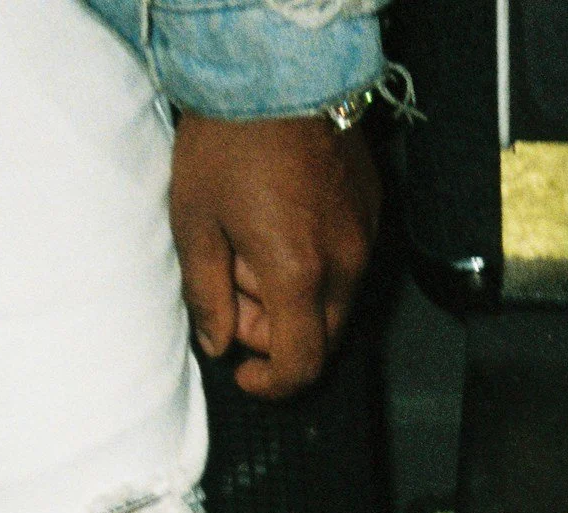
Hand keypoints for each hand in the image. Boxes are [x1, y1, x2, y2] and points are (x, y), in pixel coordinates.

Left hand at [170, 112, 380, 398]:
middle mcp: (344, 264)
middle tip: (233, 292)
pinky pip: (348, 261)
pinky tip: (280, 223)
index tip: (244, 373)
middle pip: (321, 338)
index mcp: (298, 274)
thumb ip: (207, 295)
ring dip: (295, 297)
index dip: (272, 384)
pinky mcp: (372, 210)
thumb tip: (216, 341)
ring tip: (252, 245)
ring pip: (336, 301)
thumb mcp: (195, 222)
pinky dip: (315, 263)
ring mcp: (365, 236)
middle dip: (276, 334)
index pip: (301, 364)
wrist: (277, 73)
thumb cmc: (229, 141)